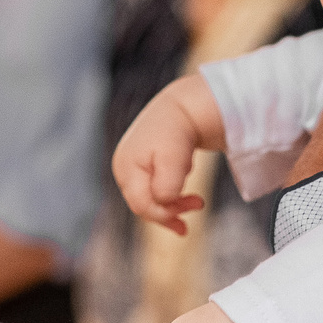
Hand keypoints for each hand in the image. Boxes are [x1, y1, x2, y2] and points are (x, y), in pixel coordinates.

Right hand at [113, 76, 222, 233]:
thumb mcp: (174, 158)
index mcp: (126, 168)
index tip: (197, 204)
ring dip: (172, 204)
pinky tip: (183, 190)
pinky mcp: (138, 169)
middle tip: (200, 203)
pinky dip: (169, 196)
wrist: (180, 109)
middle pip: (143, 205)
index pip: (142, 205)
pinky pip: (151, 192)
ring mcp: (128, 169)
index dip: (166, 213)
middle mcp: (122, 170)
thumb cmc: (176, 131)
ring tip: (197, 200)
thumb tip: (163, 202)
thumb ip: (168, 184)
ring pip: (148, 200)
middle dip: (171, 210)